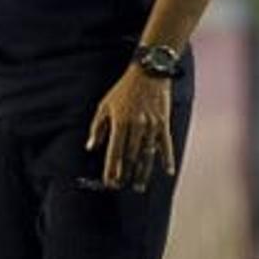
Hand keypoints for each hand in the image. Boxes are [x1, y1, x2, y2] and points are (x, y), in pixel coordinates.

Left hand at [85, 67, 174, 191]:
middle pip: (131, 156)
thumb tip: (91, 147)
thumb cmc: (123, 90)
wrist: (149, 72)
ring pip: (148, 154)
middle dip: (125, 174)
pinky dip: (167, 159)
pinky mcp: (164, 123)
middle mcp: (136, 126)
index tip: (109, 182)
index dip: (112, 169)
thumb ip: (98, 128)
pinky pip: (166, 145)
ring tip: (139, 186)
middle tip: (121, 186)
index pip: (114, 152)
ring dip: (143, 172)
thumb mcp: (105, 105)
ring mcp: (152, 126)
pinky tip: (167, 172)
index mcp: (120, 122)